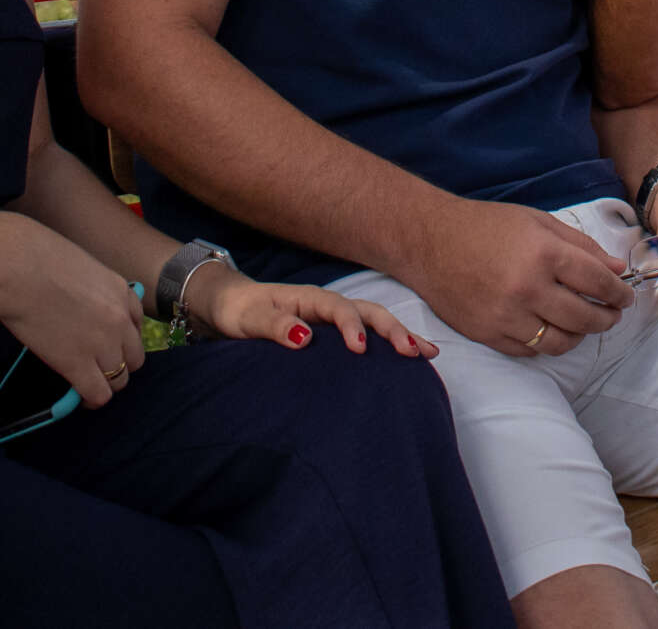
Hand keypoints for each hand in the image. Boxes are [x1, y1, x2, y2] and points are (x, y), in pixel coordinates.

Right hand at [0, 218, 148, 406]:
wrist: (18, 268)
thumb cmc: (36, 258)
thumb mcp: (80, 267)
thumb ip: (89, 290)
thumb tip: (78, 307)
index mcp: (122, 291)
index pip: (138, 325)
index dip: (122, 339)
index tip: (107, 344)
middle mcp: (120, 319)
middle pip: (134, 356)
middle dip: (118, 363)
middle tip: (96, 366)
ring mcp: (103, 343)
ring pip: (119, 379)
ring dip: (105, 383)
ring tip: (87, 384)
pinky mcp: (78, 364)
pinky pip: (98, 394)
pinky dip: (91, 400)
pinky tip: (79, 398)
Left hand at [198, 269, 438, 357]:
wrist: (230, 307)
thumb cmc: (239, 312)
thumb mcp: (249, 320)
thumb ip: (274, 326)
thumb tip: (305, 337)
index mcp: (309, 299)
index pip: (340, 308)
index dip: (353, 327)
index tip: (359, 350)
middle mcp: (327, 306)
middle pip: (368, 312)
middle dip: (393, 330)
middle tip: (413, 352)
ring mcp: (332, 319)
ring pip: (374, 322)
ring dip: (399, 335)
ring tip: (428, 353)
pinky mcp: (332, 334)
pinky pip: (366, 335)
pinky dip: (388, 344)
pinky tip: (407, 358)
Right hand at [409, 198, 629, 355]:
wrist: (429, 241)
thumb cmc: (486, 226)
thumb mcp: (538, 221)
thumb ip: (581, 246)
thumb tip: (616, 270)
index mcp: (544, 254)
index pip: (597, 283)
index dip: (618, 293)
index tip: (625, 297)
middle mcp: (527, 288)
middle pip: (584, 318)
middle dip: (606, 319)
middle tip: (611, 314)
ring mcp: (506, 316)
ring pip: (559, 343)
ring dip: (579, 336)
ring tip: (582, 325)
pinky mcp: (487, 334)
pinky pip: (529, 351)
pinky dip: (546, 343)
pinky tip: (550, 329)